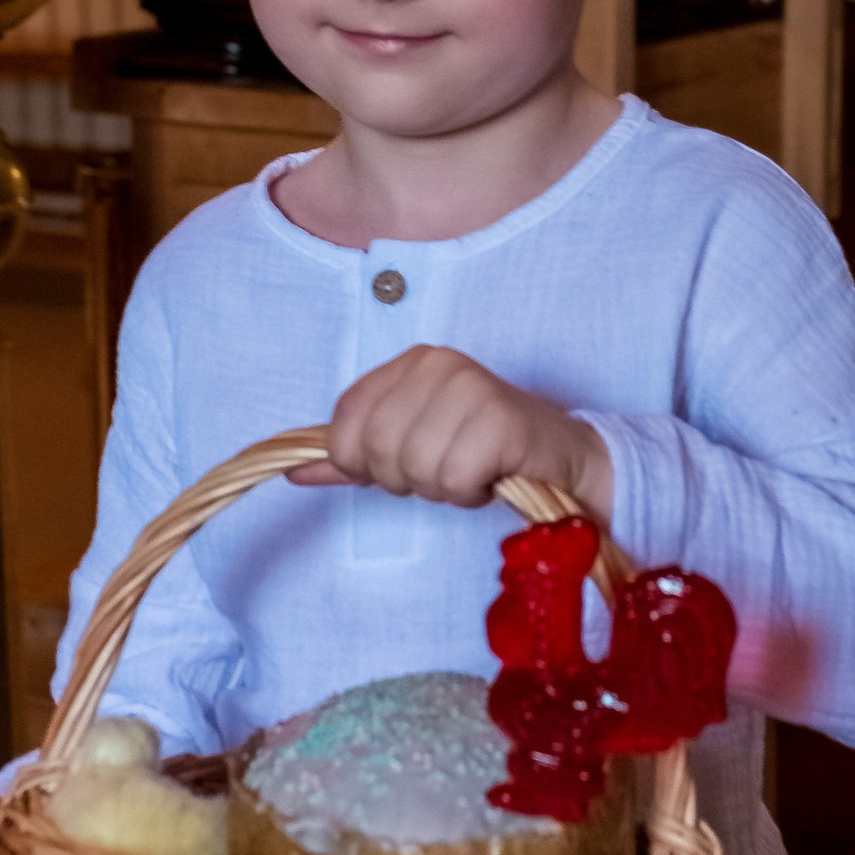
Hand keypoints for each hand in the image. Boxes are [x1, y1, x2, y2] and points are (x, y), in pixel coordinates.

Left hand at [296, 346, 612, 514]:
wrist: (562, 458)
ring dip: (444, 487)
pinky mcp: (500, 418)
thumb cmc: (481, 452)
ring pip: (414, 468)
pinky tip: (492, 478)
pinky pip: (454, 479)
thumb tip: (292, 472)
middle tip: (446, 470)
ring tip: (473, 471)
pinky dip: (470, 493)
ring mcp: (470, 385)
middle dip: (407, 479)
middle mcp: (437, 363)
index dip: (364, 464)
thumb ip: (351, 458)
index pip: (344, 426)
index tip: (405, 464)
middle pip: (375, 450)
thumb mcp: (410, 448)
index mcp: (408, 362)